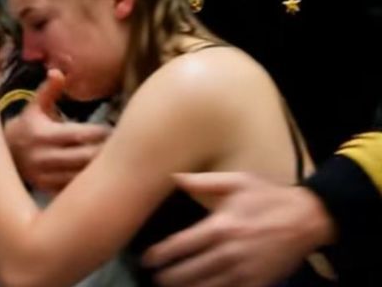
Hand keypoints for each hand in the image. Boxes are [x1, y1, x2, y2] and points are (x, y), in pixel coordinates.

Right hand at [4, 69, 110, 191]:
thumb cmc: (27, 126)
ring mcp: (45, 177)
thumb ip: (49, 89)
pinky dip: (87, 183)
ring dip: (98, 168)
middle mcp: (44, 158)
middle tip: (120, 144)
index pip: (78, 135)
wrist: (4, 154)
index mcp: (43, 135)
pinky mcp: (46, 190)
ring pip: (80, 176)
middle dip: (103, 151)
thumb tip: (58, 72)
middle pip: (83, 157)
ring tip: (113, 159)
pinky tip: (98, 175)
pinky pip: (72, 189)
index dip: (98, 133)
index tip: (112, 129)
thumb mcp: (36, 106)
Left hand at [142, 172, 336, 286]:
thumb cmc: (268, 197)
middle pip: (188, 273)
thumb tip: (174, 177)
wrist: (306, 218)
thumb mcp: (237, 181)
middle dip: (168, 278)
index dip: (160, 255)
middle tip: (155, 278)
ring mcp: (243, 272)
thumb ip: (202, 181)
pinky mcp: (257, 284)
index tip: (147, 259)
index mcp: (220, 226)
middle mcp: (228, 253)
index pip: (181, 246)